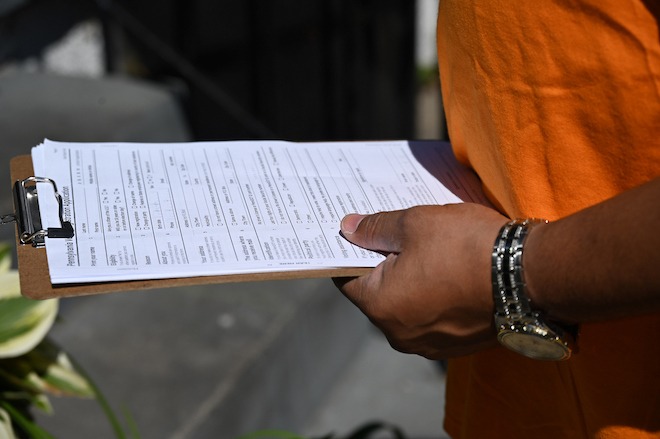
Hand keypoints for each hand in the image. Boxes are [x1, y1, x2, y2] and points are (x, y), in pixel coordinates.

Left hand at [335, 204, 507, 358]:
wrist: (531, 276)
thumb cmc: (466, 246)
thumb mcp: (414, 224)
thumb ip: (375, 228)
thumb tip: (347, 229)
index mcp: (381, 307)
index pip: (348, 279)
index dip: (352, 253)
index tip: (360, 235)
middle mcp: (400, 335)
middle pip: (379, 294)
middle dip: (385, 266)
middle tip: (401, 236)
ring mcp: (431, 345)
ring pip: (408, 307)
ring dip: (413, 282)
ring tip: (432, 252)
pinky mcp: (458, 346)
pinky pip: (435, 318)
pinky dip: (436, 298)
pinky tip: (453, 273)